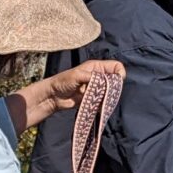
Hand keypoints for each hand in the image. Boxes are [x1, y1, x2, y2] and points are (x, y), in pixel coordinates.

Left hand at [3, 58, 122, 132]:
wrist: (53, 96)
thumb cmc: (63, 81)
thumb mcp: (78, 75)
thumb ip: (93, 77)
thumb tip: (106, 82)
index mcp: (97, 67)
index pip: (116, 66)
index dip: (119, 73)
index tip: (117, 81)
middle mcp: (99, 77)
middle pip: (115, 81)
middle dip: (113, 87)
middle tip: (104, 92)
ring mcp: (97, 88)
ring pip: (110, 92)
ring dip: (107, 97)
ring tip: (97, 99)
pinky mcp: (93, 99)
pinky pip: (104, 101)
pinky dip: (103, 104)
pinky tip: (97, 106)